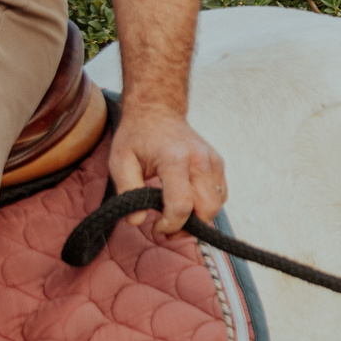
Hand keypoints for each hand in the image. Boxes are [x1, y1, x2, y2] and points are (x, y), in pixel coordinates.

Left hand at [109, 102, 228, 236]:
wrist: (158, 111)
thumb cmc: (137, 136)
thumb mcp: (120, 161)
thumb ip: (127, 191)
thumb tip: (136, 220)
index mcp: (175, 159)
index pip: (181, 204)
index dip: (170, 225)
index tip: (156, 228)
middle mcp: (200, 160)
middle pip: (207, 209)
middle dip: (188, 227)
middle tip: (166, 229)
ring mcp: (213, 162)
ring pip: (217, 205)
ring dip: (199, 219)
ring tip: (176, 217)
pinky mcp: (218, 164)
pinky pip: (220, 196)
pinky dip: (206, 206)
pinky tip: (187, 203)